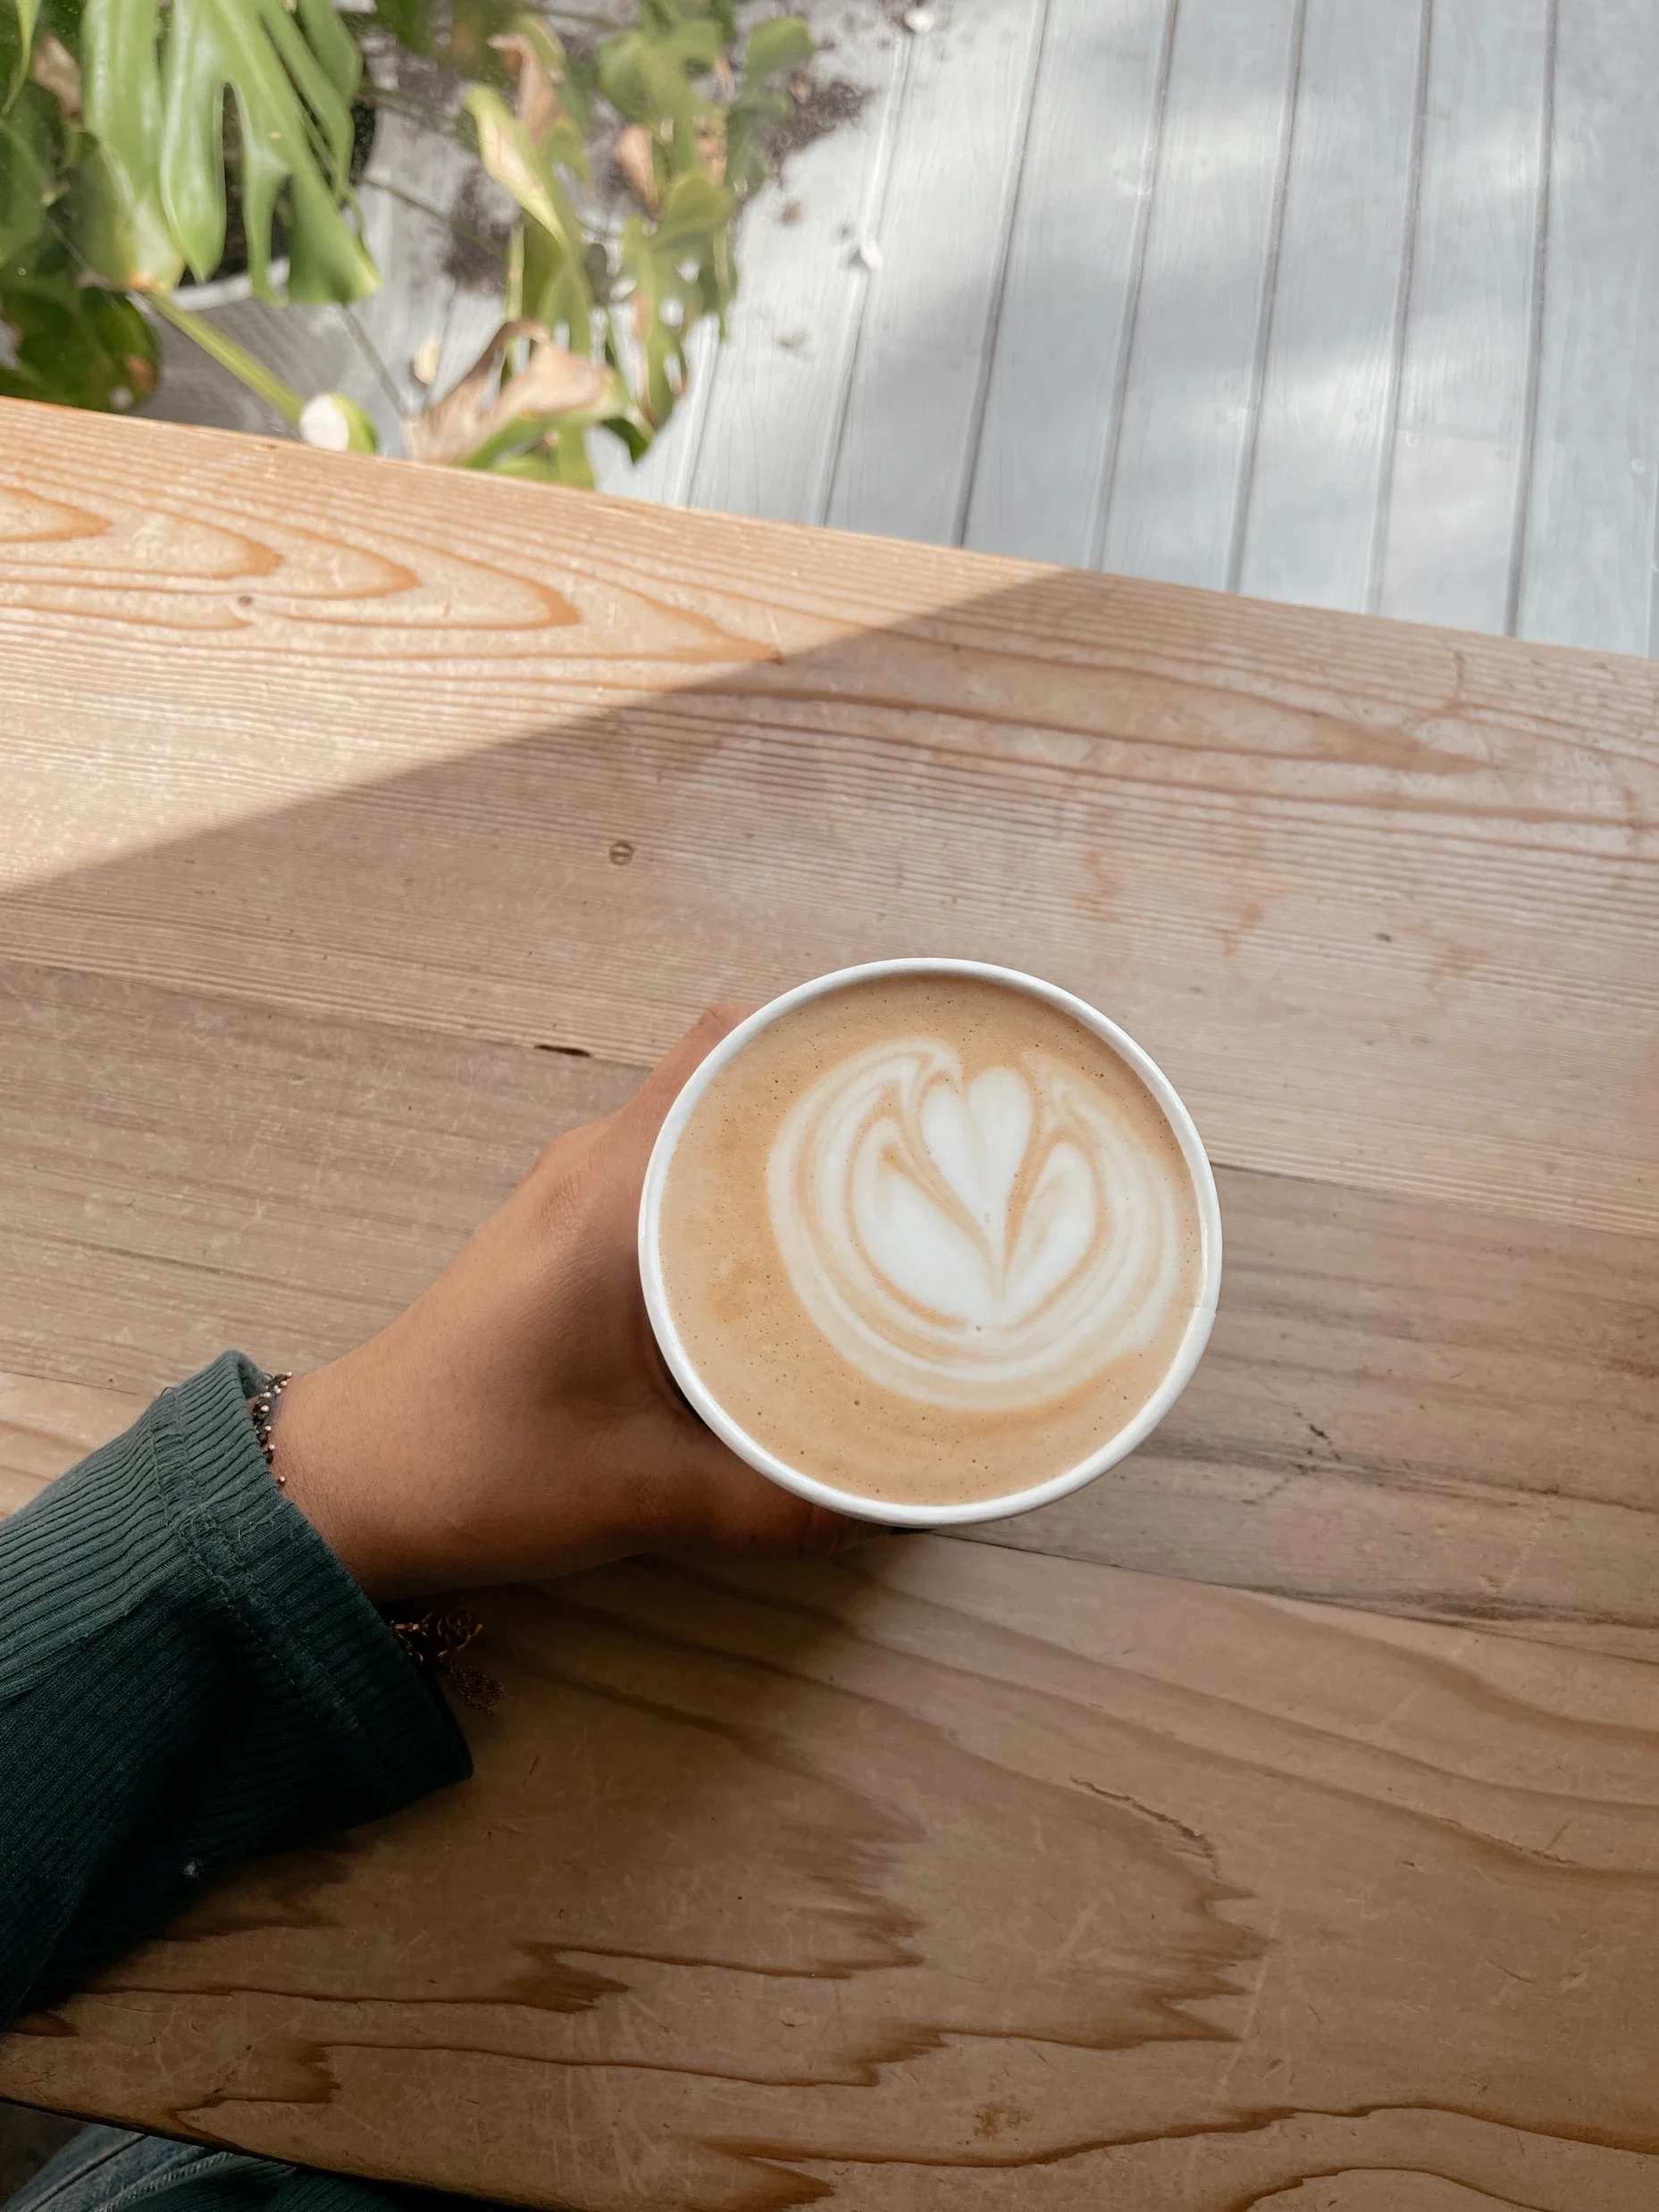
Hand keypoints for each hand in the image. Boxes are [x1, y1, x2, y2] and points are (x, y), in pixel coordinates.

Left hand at [272, 1007, 860, 1599]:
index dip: (821, 1034)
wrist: (346, 1485)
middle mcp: (592, 1167)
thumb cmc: (473, 1469)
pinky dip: (732, 1186)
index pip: (725, 1043)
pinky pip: (668, 1167)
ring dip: (778, 1144)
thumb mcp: (648, 1497)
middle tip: (923, 1143)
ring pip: (699, 1121)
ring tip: (877, 1196)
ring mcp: (571, 1191)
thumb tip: (890, 1496)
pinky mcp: (563, 1229)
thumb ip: (780, 1505)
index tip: (908, 1060)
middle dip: (825, 1094)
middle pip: (728, 1070)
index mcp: (612, 1195)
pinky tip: (788, 1253)